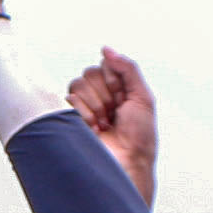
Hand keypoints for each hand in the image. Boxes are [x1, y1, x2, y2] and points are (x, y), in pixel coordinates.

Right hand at [64, 48, 157, 207]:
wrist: (127, 163)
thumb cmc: (140, 138)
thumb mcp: (143, 98)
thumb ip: (128, 68)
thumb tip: (107, 49)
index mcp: (118, 89)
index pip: (105, 65)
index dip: (115, 81)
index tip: (123, 99)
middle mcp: (99, 96)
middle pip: (90, 73)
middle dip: (105, 94)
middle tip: (114, 114)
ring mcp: (83, 108)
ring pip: (77, 85)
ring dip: (95, 106)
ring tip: (103, 124)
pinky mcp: (69, 119)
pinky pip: (68, 101)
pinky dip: (84, 115)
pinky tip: (93, 129)